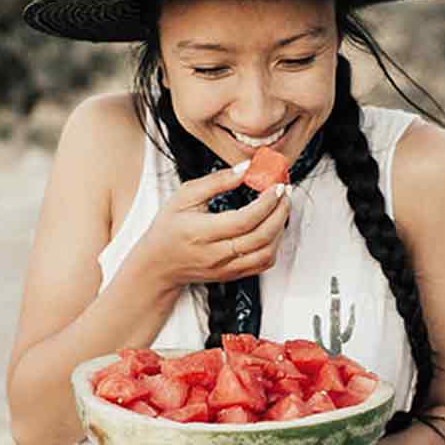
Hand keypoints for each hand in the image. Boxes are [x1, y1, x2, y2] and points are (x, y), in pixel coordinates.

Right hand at [136, 164, 290, 291]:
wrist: (159, 264)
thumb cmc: (169, 228)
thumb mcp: (184, 196)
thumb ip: (216, 182)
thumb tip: (244, 169)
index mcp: (201, 232)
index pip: (243, 220)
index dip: (266, 203)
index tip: (276, 186)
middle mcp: (215, 254)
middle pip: (260, 237)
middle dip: (280, 212)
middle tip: (285, 193)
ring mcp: (225, 268)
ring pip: (266, 253)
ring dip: (280, 229)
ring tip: (281, 207)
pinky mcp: (233, 275)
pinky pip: (263, 263)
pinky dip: (274, 244)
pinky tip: (273, 227)